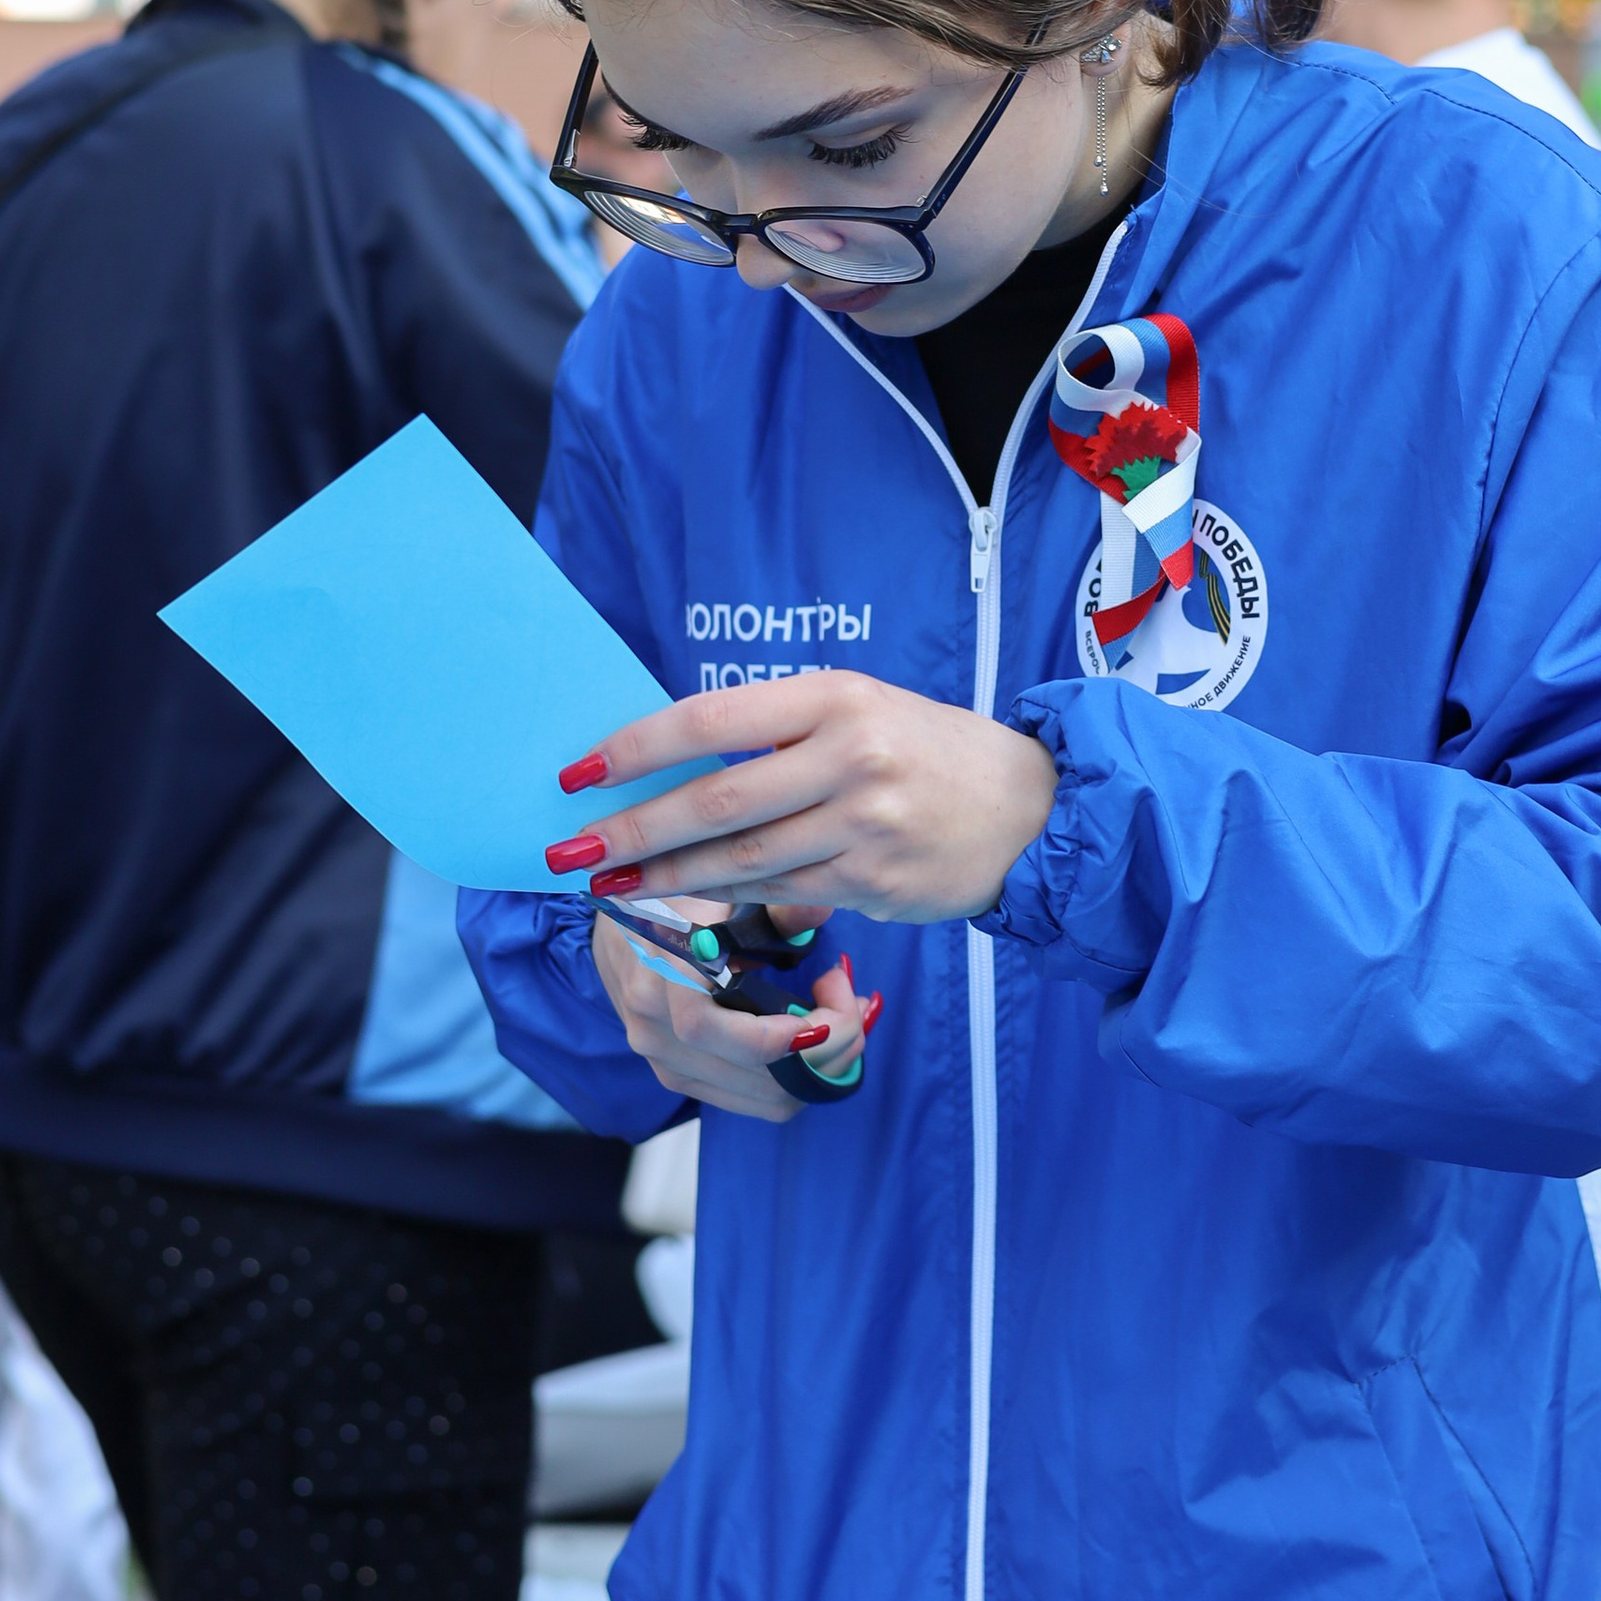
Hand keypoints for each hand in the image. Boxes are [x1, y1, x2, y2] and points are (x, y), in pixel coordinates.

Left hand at [550, 671, 1057, 924]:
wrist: (1031, 808)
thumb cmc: (927, 752)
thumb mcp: (860, 711)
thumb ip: (778, 732)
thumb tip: (671, 765)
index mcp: (836, 697)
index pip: (711, 720)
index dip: (635, 749)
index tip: (579, 774)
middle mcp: (850, 756)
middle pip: (715, 800)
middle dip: (632, 830)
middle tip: (569, 851)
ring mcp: (864, 824)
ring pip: (739, 859)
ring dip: (664, 878)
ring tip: (609, 884)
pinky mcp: (874, 882)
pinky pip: (779, 893)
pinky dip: (724, 901)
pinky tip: (685, 903)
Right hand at [591, 916, 865, 1126]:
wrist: (624, 926)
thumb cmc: (685, 903)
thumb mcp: (728, 890)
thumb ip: (777, 907)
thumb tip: (819, 909)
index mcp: (664, 972)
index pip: (716, 1030)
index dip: (778, 1037)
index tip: (825, 1010)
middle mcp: (656, 1025)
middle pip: (752, 1072)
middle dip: (823, 1048)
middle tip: (854, 1005)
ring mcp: (663, 1058)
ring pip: (762, 1097)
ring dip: (817, 1067)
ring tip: (842, 1017)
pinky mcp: (678, 1076)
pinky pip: (750, 1099)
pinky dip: (793, 1079)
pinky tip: (811, 1039)